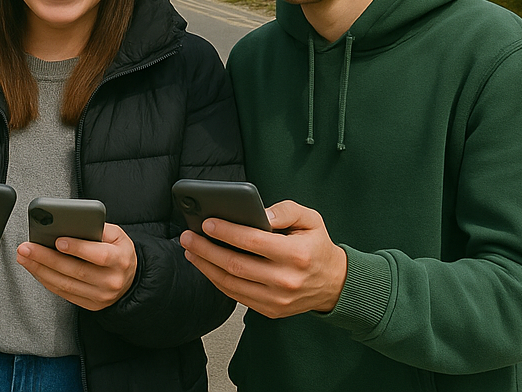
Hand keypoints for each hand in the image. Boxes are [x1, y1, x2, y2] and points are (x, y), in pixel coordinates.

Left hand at [16, 223, 136, 310]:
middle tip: (27, 247)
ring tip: (24, 257)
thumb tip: (68, 224)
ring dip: (40, 270)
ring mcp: (100, 296)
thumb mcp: (116, 234)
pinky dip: (46, 280)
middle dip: (47, 258)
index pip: (99, 255)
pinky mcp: (90, 305)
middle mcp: (111, 281)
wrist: (130, 278)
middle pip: (75, 271)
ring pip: (66, 284)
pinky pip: (64, 293)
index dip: (78, 248)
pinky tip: (35, 269)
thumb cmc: (119, 250)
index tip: (57, 240)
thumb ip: (96, 229)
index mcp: (120, 259)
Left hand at [179, 200, 347, 317]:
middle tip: (187, 236)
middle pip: (236, 265)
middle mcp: (286, 281)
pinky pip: (237, 296)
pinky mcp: (271, 311)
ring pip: (231, 285)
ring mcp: (277, 300)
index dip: (226, 232)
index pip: (252, 242)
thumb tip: (259, 212)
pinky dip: (218, 281)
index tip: (207, 222)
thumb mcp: (310, 218)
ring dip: (206, 267)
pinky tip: (206, 266)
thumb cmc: (317, 246)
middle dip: (206, 249)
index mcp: (296, 255)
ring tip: (190, 250)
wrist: (335, 284)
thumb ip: (285, 210)